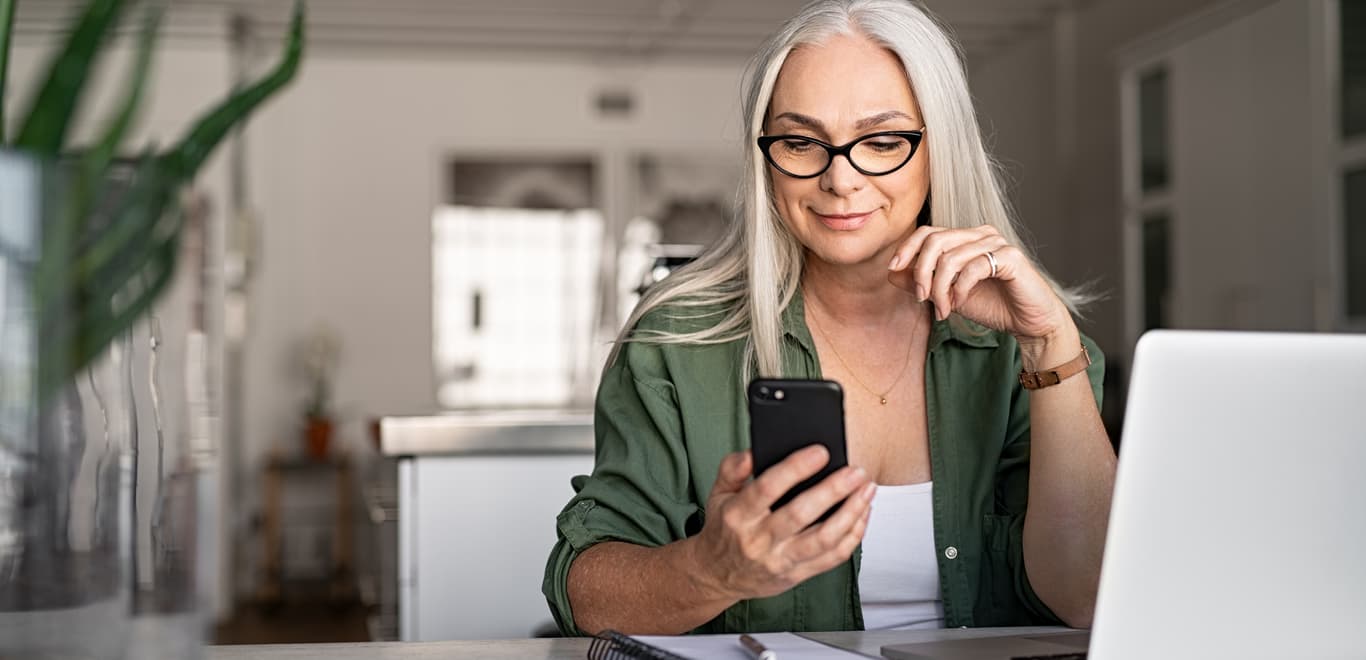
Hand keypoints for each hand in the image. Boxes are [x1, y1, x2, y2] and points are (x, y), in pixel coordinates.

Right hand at [689, 447, 874, 601]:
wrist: (718, 575)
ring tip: (867, 490)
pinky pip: (832, 557)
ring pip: (823, 539)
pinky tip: (862, 514)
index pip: (767, 488)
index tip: (820, 452)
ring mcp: (780, 560)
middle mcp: (759, 540)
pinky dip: (853, 535)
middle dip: (833, 490)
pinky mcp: (797, 575)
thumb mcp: (717, 493)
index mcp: (738, 515)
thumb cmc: (724, 529)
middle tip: (855, 471)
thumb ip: (732, 468)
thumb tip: (753, 451)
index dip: (796, 469)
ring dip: (851, 513)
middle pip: (801, 514)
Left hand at [886, 224, 1072, 344]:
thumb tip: (892, 272)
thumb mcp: (948, 295)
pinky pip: (973, 268)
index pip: (928, 232)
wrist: (1028, 323)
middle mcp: (981, 234)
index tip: (893, 269)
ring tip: (944, 309)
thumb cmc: (992, 306)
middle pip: (935, 240)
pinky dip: (960, 289)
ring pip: (951, 257)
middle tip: (921, 298)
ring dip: (940, 288)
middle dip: (921, 272)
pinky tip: (959, 303)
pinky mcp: (1011, 257)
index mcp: (966, 238)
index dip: (907, 248)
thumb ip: (922, 282)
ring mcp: (997, 243)